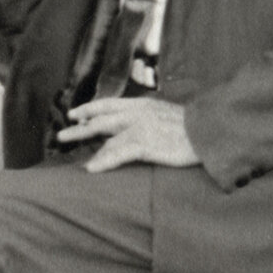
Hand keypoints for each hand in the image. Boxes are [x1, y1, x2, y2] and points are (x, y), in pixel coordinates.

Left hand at [55, 97, 199, 171]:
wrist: (210, 131)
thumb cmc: (194, 127)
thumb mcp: (167, 114)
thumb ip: (149, 116)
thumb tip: (138, 125)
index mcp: (143, 104)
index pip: (109, 104)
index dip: (90, 109)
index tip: (76, 114)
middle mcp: (137, 113)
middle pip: (101, 119)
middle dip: (80, 127)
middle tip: (62, 135)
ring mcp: (140, 128)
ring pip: (106, 138)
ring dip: (88, 147)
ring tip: (74, 155)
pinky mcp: (145, 144)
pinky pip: (118, 154)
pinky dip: (103, 162)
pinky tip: (91, 168)